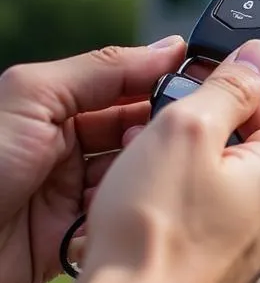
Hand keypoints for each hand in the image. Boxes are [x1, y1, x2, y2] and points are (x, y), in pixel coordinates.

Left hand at [0, 37, 187, 282]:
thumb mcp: (33, 96)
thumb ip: (102, 69)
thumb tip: (167, 49)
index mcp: (61, 106)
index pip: (132, 88)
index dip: (166, 88)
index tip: (204, 90)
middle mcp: (72, 146)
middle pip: (142, 135)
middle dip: (160, 138)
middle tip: (170, 141)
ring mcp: (77, 192)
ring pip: (139, 178)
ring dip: (145, 177)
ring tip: (140, 178)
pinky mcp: (81, 233)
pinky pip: (123, 218)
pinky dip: (129, 214)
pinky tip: (126, 210)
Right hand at [76, 39, 259, 282]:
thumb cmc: (155, 229)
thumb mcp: (187, 130)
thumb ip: (227, 88)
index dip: (244, 101)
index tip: (205, 94)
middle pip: (247, 168)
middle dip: (204, 145)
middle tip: (158, 140)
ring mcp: (241, 266)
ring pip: (220, 208)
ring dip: (186, 188)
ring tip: (140, 185)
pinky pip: (198, 247)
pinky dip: (175, 229)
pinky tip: (140, 230)